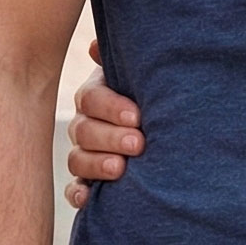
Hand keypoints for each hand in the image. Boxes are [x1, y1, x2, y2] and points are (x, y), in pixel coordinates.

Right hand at [62, 40, 145, 210]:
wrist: (170, 127)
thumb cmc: (157, 94)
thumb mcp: (144, 76)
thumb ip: (125, 61)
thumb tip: (94, 45)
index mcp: (97, 95)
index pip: (91, 99)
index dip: (112, 107)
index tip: (137, 116)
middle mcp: (85, 123)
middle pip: (84, 130)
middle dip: (111, 137)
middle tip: (138, 143)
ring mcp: (84, 153)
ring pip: (77, 159)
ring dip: (97, 164)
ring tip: (121, 168)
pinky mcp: (88, 182)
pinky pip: (75, 189)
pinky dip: (79, 194)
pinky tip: (88, 198)